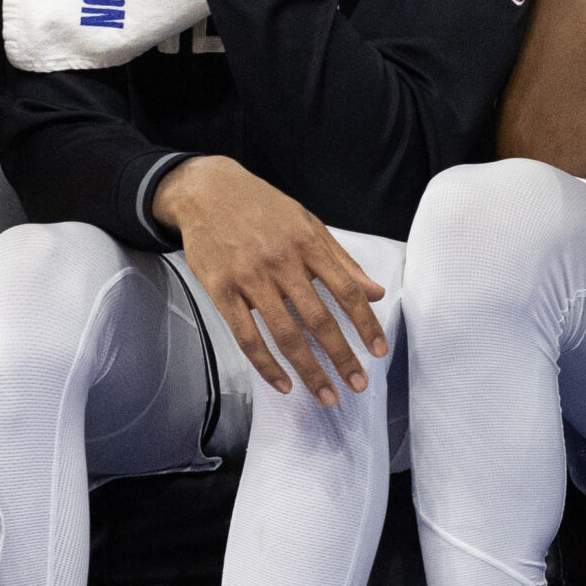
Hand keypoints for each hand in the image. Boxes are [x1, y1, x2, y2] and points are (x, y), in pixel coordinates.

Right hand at [153, 156, 388, 405]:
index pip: (346, 291)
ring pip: (285, 334)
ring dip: (309, 370)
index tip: (379, 351)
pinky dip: (266, 365)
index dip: (366, 324)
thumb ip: (340, 260)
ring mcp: (249, 279)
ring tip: (327, 395)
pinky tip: (282, 383)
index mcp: (307, 243)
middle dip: (341, 357)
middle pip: (318, 319)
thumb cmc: (262, 207)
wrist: (207, 191)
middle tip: (358, 385)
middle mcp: (281, 263)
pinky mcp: (222, 291)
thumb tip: (374, 292)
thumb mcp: (307, 222)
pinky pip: (246, 337)